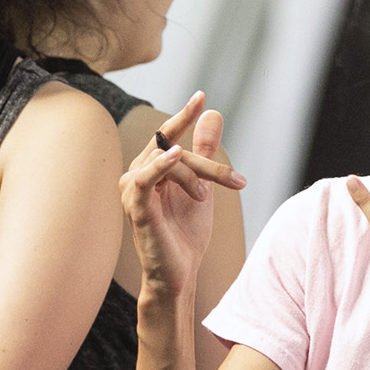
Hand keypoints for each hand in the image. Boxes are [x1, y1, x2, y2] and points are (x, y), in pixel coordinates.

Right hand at [118, 93, 245, 297]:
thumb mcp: (203, 185)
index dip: (184, 115)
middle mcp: (136, 175)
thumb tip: (213, 114)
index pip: (167, 134)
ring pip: (168, 162)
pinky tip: (176, 154)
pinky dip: (161, 164)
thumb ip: (205, 151)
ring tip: (207, 196)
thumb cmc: (186, 234)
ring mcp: (133, 190)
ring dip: (196, 175)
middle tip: (236, 182)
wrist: (180, 273)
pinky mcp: (136, 207)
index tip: (202, 95)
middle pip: (173, 148)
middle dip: (207, 164)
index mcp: (151, 169)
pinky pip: (145, 178)